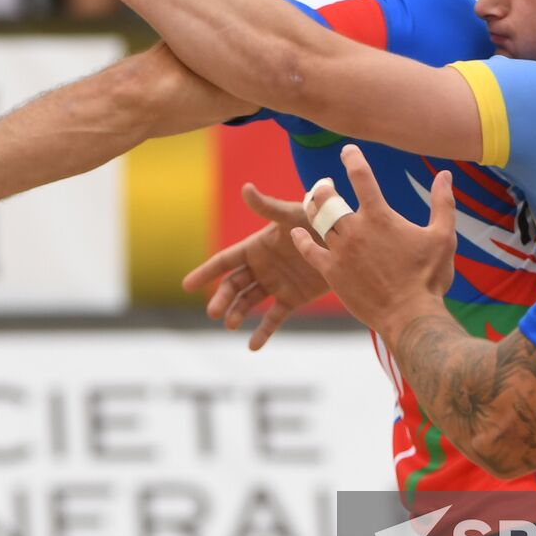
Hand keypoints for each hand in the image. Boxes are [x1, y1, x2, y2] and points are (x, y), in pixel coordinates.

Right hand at [182, 184, 329, 349]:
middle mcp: (262, 267)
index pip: (224, 261)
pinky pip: (274, 317)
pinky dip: (263, 332)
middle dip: (222, 298)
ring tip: (232, 325)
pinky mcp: (292, 299)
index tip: (187, 285)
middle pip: (233, 285)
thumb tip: (246, 188)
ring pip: (249, 302)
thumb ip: (268, 208)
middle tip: (214, 313)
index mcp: (256, 247)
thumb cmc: (317, 220)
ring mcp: (276, 284)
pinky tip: (252, 346)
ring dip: (238, 313)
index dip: (206, 272)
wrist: (348, 240)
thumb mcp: (292, 215)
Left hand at [289, 144, 455, 336]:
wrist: (409, 315)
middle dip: (324, 187)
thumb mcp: (443, 237)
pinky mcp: (331, 273)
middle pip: (329, 198)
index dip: (353, 159)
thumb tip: (445, 175)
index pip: (361, 177)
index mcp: (379, 217)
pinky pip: (309, 251)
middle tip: (325, 184)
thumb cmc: (429, 277)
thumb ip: (443, 203)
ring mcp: (340, 251)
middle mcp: (355, 230)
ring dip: (313, 209)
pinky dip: (301, 240)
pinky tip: (296, 234)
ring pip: (317, 221)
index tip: (347, 150)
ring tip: (312, 202)